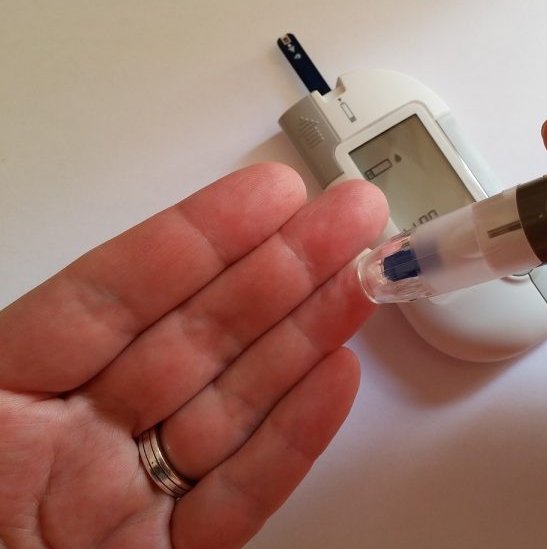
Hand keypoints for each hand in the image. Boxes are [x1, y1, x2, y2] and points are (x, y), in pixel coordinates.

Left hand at [0, 162, 386, 547]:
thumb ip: (16, 366)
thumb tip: (102, 307)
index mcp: (0, 403)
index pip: (112, 296)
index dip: (196, 238)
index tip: (266, 195)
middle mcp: (71, 443)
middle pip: (194, 337)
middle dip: (279, 268)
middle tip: (345, 219)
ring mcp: (127, 500)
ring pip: (233, 402)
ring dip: (306, 335)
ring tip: (361, 282)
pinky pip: (242, 492)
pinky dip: (294, 437)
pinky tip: (337, 378)